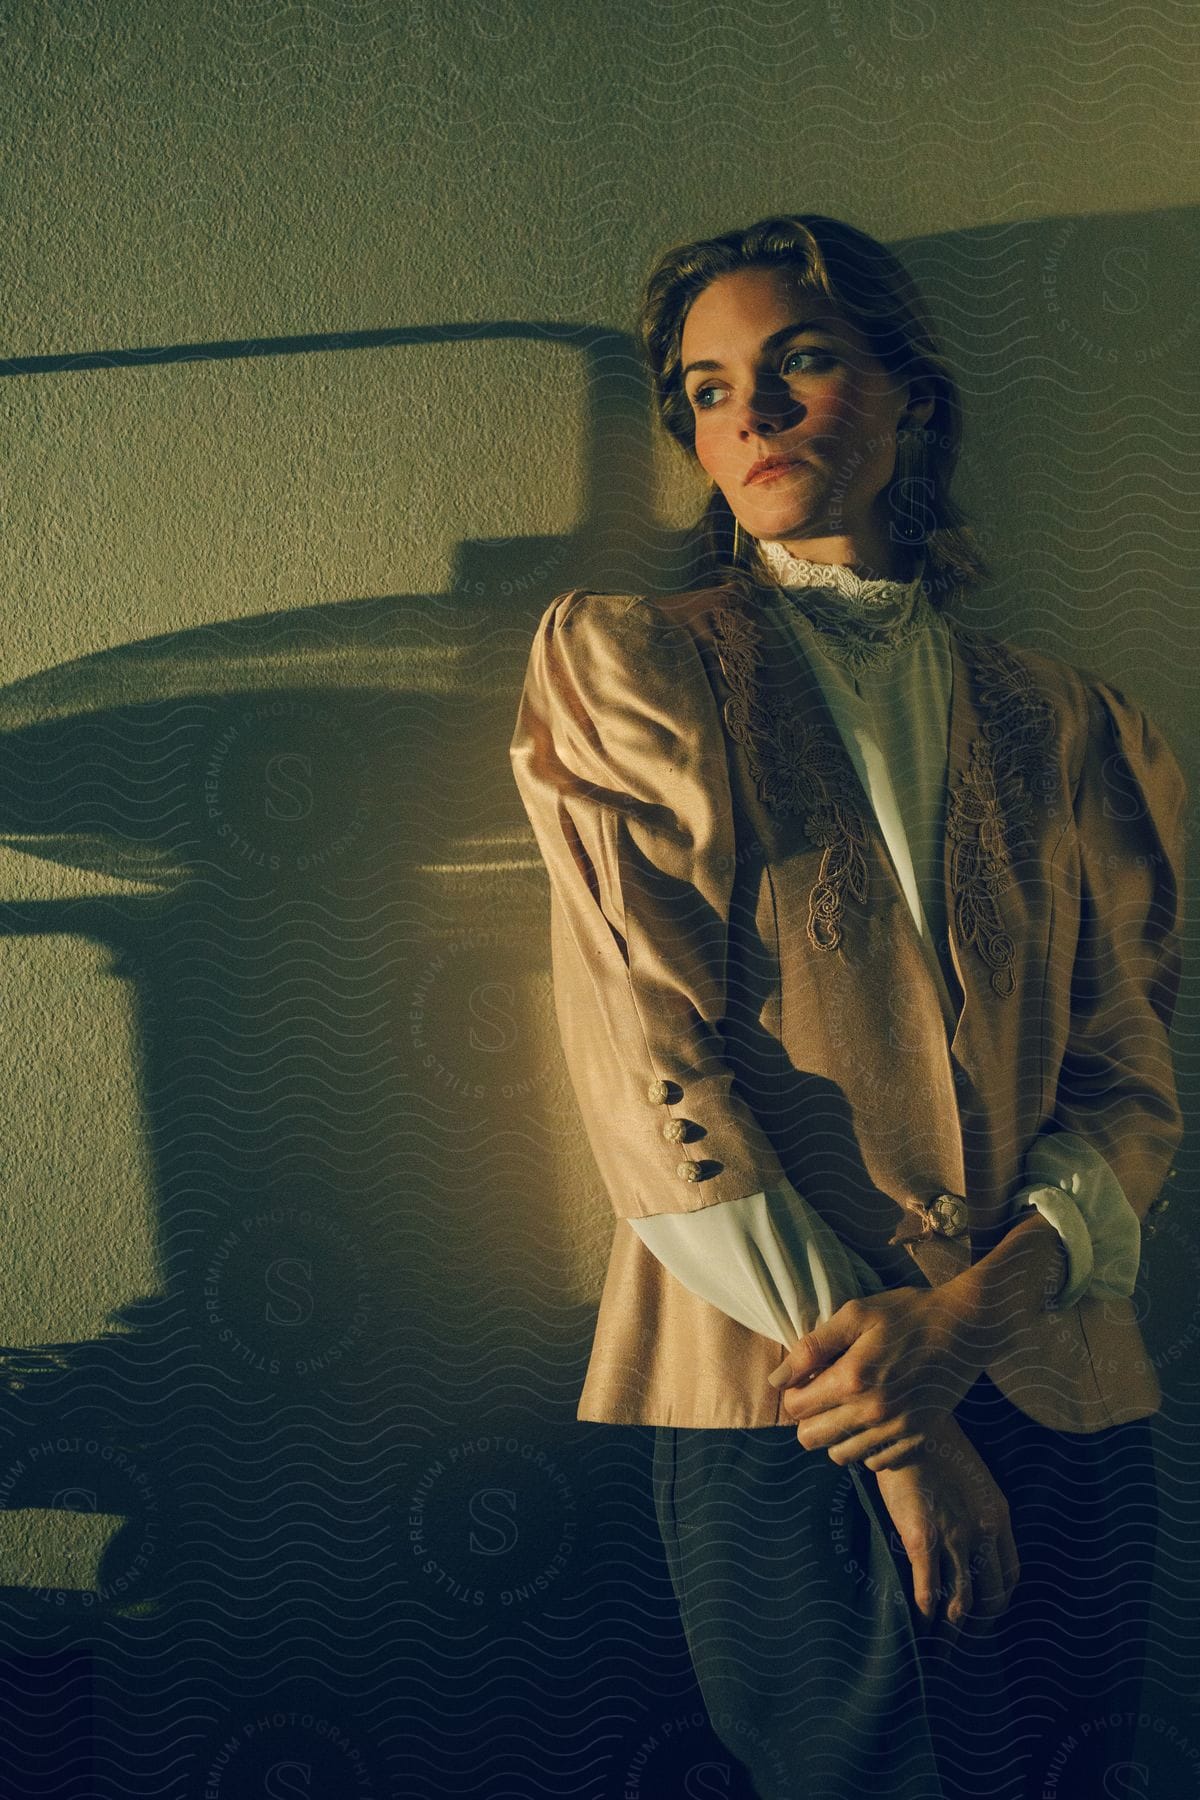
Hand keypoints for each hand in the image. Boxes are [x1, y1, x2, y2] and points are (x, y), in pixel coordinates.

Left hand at [766, 1286, 985, 1468]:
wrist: (966, 1326)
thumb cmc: (907, 1314)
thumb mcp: (856, 1314)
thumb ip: (813, 1347)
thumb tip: (777, 1379)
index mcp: (852, 1379)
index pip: (796, 1407)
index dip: (794, 1391)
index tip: (808, 1377)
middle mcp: (873, 1413)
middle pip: (812, 1439)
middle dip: (809, 1417)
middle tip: (825, 1392)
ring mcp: (898, 1431)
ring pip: (842, 1456)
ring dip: (837, 1434)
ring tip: (851, 1405)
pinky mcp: (919, 1440)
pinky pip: (877, 1463)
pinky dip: (869, 1448)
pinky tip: (876, 1420)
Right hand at [873, 1413, 1019, 1649]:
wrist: (909, 1424)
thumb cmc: (935, 1443)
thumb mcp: (972, 1477)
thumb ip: (975, 1508)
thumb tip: (962, 1531)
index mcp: (999, 1517)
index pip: (1010, 1573)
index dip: (999, 1598)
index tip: (986, 1610)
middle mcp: (983, 1533)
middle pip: (992, 1595)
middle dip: (980, 1623)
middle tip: (963, 1636)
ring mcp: (953, 1539)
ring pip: (962, 1601)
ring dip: (952, 1629)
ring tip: (941, 1645)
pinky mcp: (921, 1540)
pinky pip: (928, 1590)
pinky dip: (925, 1614)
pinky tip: (918, 1626)